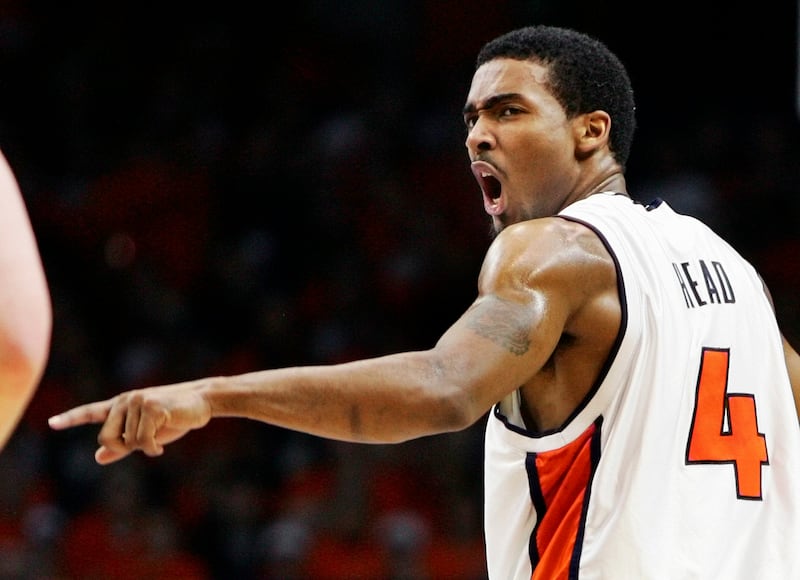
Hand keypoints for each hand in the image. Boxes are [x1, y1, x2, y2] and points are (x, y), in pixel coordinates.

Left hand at [48, 382, 211, 464]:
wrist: (202, 402)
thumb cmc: (175, 417)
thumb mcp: (147, 433)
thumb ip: (122, 445)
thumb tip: (98, 457)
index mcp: (121, 405)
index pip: (91, 412)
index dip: (71, 418)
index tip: (51, 423)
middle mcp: (125, 401)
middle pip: (105, 437)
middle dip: (122, 448)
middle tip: (142, 447)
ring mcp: (138, 402)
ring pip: (128, 441)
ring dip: (145, 447)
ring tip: (160, 438)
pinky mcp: (151, 407)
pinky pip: (143, 440)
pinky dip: (152, 449)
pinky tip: (161, 446)